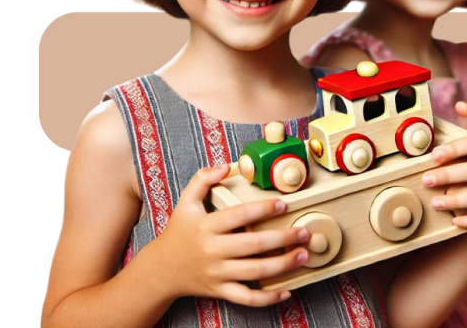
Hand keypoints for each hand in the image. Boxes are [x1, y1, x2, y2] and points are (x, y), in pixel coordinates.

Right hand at [154, 164, 310, 305]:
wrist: (161, 269)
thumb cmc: (178, 232)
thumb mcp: (185, 202)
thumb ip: (202, 179)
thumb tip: (226, 167)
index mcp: (207, 226)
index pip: (239, 215)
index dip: (263, 209)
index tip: (283, 205)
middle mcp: (213, 250)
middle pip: (253, 245)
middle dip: (283, 239)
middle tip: (304, 233)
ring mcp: (218, 273)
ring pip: (255, 272)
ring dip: (283, 265)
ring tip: (303, 255)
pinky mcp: (221, 291)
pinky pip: (247, 298)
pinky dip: (268, 298)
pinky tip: (287, 292)